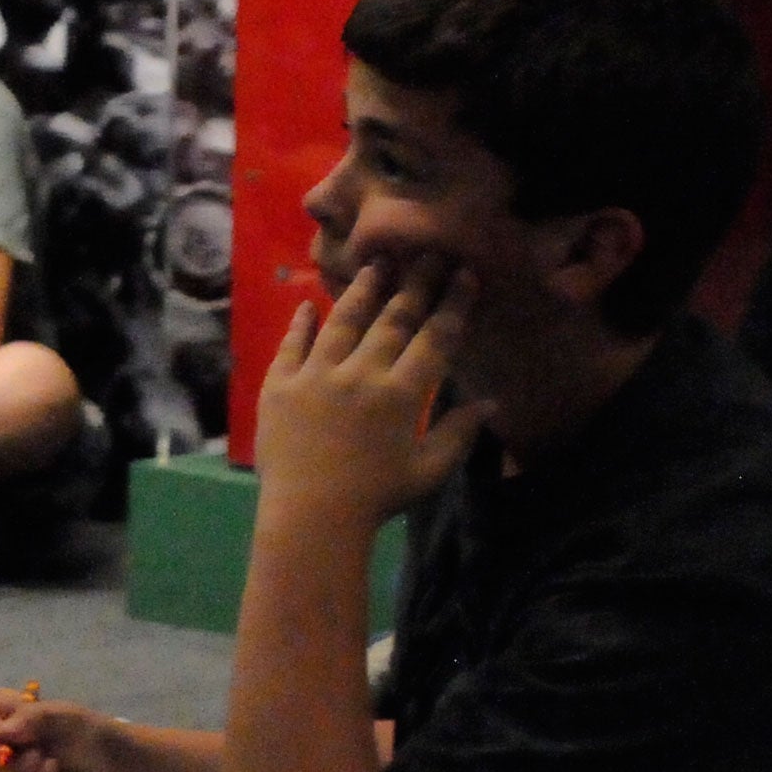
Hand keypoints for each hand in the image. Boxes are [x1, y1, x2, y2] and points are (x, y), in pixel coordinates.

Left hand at [255, 259, 474, 532]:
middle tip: (428, 254)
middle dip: (414, 283)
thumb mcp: (429, 470)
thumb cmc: (377, 497)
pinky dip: (300, 323)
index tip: (465, 276)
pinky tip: (307, 304)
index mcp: (401, 394)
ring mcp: (315, 375)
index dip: (452, 304)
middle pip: (392, 319)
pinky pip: (291, 345)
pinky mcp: (279, 385)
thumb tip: (491, 402)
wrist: (311, 517)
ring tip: (375, 265)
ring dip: (361, 290)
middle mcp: (360, 374)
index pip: (434, 338)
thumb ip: (459, 431)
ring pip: (342, 321)